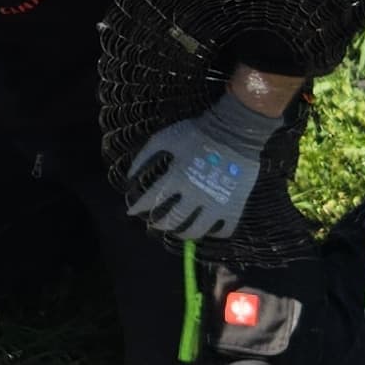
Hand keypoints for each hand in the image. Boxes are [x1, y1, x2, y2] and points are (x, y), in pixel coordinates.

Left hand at [123, 82, 281, 244]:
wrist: (235, 130)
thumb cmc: (198, 132)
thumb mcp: (165, 138)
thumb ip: (145, 155)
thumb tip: (129, 176)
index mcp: (176, 178)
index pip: (150, 201)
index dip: (138, 208)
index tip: (132, 212)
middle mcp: (194, 195)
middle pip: (172, 220)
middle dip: (158, 224)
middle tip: (154, 224)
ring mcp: (215, 204)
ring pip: (195, 231)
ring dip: (182, 234)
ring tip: (178, 232)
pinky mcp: (233, 207)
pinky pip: (224, 231)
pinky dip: (214, 234)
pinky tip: (208, 229)